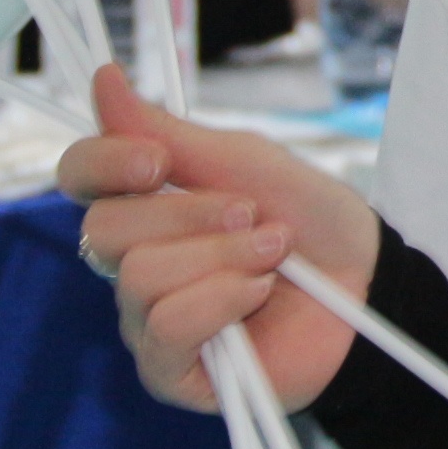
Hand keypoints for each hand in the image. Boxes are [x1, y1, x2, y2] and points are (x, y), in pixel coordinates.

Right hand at [58, 66, 378, 413]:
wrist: (368, 280)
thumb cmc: (311, 218)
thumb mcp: (247, 162)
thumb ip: (170, 131)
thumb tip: (102, 79)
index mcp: (146, 205)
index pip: (80, 177)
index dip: (104, 163)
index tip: (158, 161)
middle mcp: (132, 262)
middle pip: (107, 227)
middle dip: (193, 214)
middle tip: (254, 215)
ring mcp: (145, 319)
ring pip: (141, 275)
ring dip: (225, 257)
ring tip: (273, 256)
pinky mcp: (169, 370)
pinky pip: (167, 326)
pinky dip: (225, 300)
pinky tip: (259, 296)